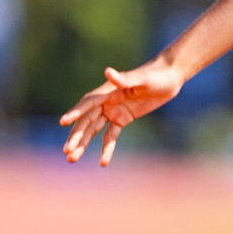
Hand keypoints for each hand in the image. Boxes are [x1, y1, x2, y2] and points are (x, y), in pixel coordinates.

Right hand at [60, 58, 182, 165]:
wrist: (169, 77)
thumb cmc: (155, 75)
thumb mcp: (143, 79)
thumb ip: (124, 79)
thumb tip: (108, 72)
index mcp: (108, 90)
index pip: (88, 103)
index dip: (76, 112)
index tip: (63, 122)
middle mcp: (106, 101)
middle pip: (87, 121)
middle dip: (76, 136)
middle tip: (67, 151)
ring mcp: (114, 111)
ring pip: (94, 130)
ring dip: (84, 144)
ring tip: (72, 159)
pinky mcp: (123, 118)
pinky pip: (111, 135)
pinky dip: (106, 148)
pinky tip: (102, 161)